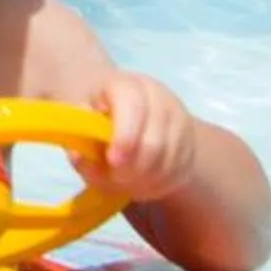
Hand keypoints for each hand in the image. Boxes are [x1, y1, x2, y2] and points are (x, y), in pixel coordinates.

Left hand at [87, 70, 199, 204]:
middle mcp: (160, 98)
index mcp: (127, 85)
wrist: (120, 112)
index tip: (112, 161)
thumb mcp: (80, 123)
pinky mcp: (190, 142)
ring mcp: (180, 120)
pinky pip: (179, 172)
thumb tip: (81, 156)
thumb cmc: (96, 119)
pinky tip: (141, 184)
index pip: (133, 106)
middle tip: (114, 179)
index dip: (125, 137)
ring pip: (168, 161)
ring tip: (124, 183)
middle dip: (132, 169)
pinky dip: (159, 185)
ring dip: (144, 181)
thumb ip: (79, 139)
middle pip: (154, 142)